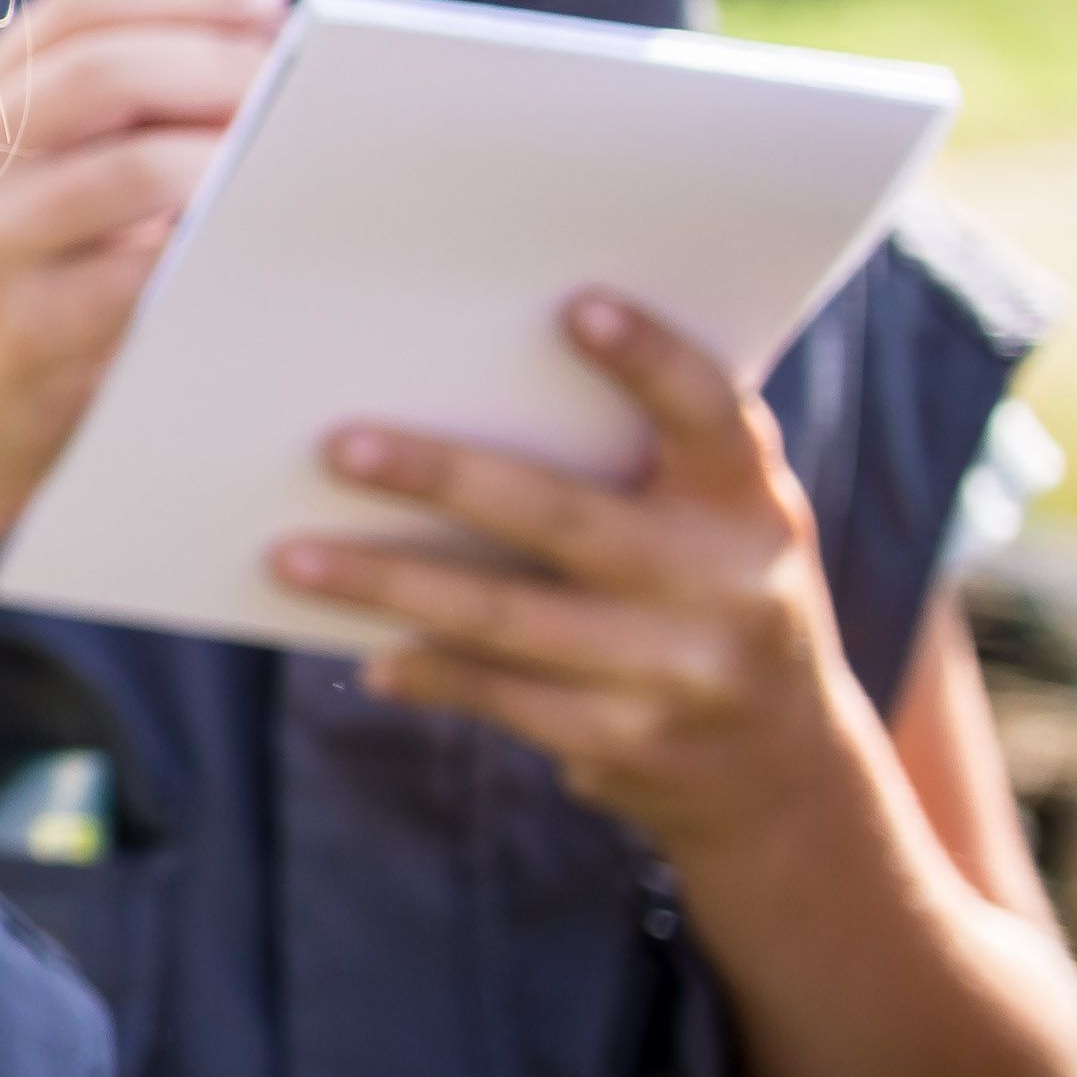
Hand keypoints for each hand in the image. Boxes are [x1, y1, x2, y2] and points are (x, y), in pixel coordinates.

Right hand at [0, 0, 289, 526]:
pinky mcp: (24, 335)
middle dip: (218, 68)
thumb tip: (261, 58)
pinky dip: (215, 250)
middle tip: (293, 89)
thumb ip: (108, 123)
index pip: (75, 12)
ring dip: (229, 158)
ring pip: (134, 169)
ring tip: (284, 165)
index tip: (272, 7)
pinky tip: (255, 247)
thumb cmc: (28, 296)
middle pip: (101, 72)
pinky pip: (149, 275)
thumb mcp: (29, 190)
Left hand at [272, 291, 864, 854]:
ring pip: (506, 618)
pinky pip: (502, 698)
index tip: (575, 305)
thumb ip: (646, 466)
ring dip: (388, 586)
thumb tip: (461, 393)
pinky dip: (428, 670)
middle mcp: (728, 584)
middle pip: (564, 517)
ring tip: (292, 557)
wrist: (785, 771)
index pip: (709, 416)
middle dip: (441, 478)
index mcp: (753, 504)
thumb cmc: (713, 597)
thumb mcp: (721, 527)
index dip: (650, 360)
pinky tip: (370, 655)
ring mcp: (678, 673)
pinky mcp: (628, 744)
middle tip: (337, 446)